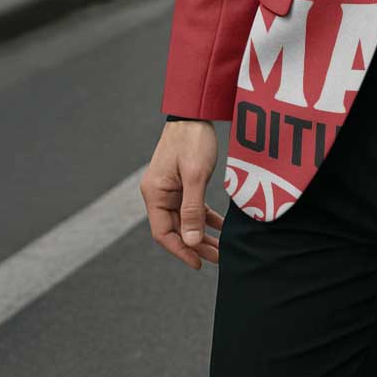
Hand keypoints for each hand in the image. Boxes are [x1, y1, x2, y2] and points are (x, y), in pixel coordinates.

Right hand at [140, 119, 221, 269]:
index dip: (180, 250)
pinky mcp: (182, 182)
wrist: (195, 112)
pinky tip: (220, 227)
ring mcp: (171, 188)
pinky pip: (192, 206)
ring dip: (202, 233)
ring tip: (221, 248)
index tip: (198, 264)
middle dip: (195, 245)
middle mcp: (159, 193)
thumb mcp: (195, 176)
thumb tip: (192, 241)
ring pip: (186, 219)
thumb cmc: (193, 140)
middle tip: (217, 258)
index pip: (163, 233)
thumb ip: (193, 209)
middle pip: (176, 228)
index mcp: (155, 194)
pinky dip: (205, 217)